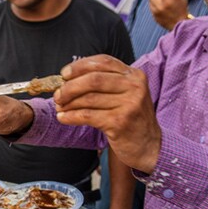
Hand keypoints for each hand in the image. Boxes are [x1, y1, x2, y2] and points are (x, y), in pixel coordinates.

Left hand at [54, 56, 160, 173]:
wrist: (149, 146)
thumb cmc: (132, 119)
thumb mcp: (126, 94)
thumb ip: (105, 84)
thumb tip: (68, 80)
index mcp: (134, 75)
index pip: (103, 62)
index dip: (80, 66)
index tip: (64, 74)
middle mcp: (134, 86)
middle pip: (93, 79)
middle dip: (70, 87)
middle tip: (57, 95)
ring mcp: (128, 104)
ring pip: (88, 98)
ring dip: (68, 103)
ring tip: (59, 107)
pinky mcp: (120, 122)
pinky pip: (87, 116)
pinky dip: (71, 116)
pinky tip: (63, 118)